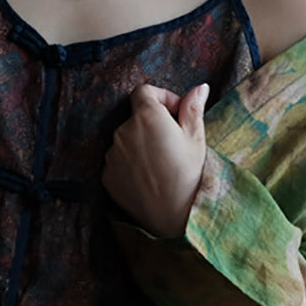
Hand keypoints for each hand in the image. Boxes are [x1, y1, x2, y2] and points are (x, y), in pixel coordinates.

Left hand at [102, 82, 209, 238]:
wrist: (173, 217)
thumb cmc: (189, 176)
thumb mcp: (196, 140)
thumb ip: (193, 109)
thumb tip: (199, 88)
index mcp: (147, 117)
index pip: (144, 91)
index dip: (161, 98)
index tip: (175, 114)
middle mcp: (123, 131)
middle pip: (136, 118)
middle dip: (152, 125)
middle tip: (172, 145)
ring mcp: (112, 154)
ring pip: (127, 140)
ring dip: (140, 145)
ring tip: (161, 165)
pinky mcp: (107, 174)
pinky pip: (119, 161)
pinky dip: (131, 164)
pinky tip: (149, 178)